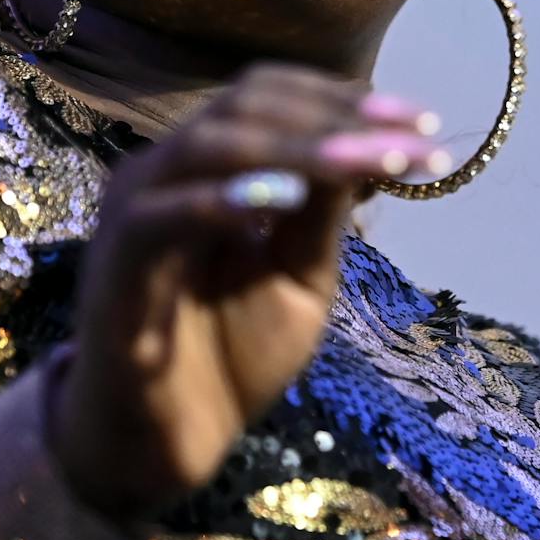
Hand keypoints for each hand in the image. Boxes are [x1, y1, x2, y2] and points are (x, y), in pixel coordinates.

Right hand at [51, 65, 445, 522]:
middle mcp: (167, 172)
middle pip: (244, 106)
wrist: (170, 442)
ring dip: (296, 146)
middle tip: (411, 134)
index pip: (268, 97)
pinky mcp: (116, 264)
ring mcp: (136, 211)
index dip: (343, 98)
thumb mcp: (301, 276)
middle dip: (335, 116)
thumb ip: (323, 213)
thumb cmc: (231, 355)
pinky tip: (283, 199)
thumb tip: (373, 140)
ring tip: (366, 158)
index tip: (422, 119)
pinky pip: (160, 217)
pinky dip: (219, 200)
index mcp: (208, 167)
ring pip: (209, 144)